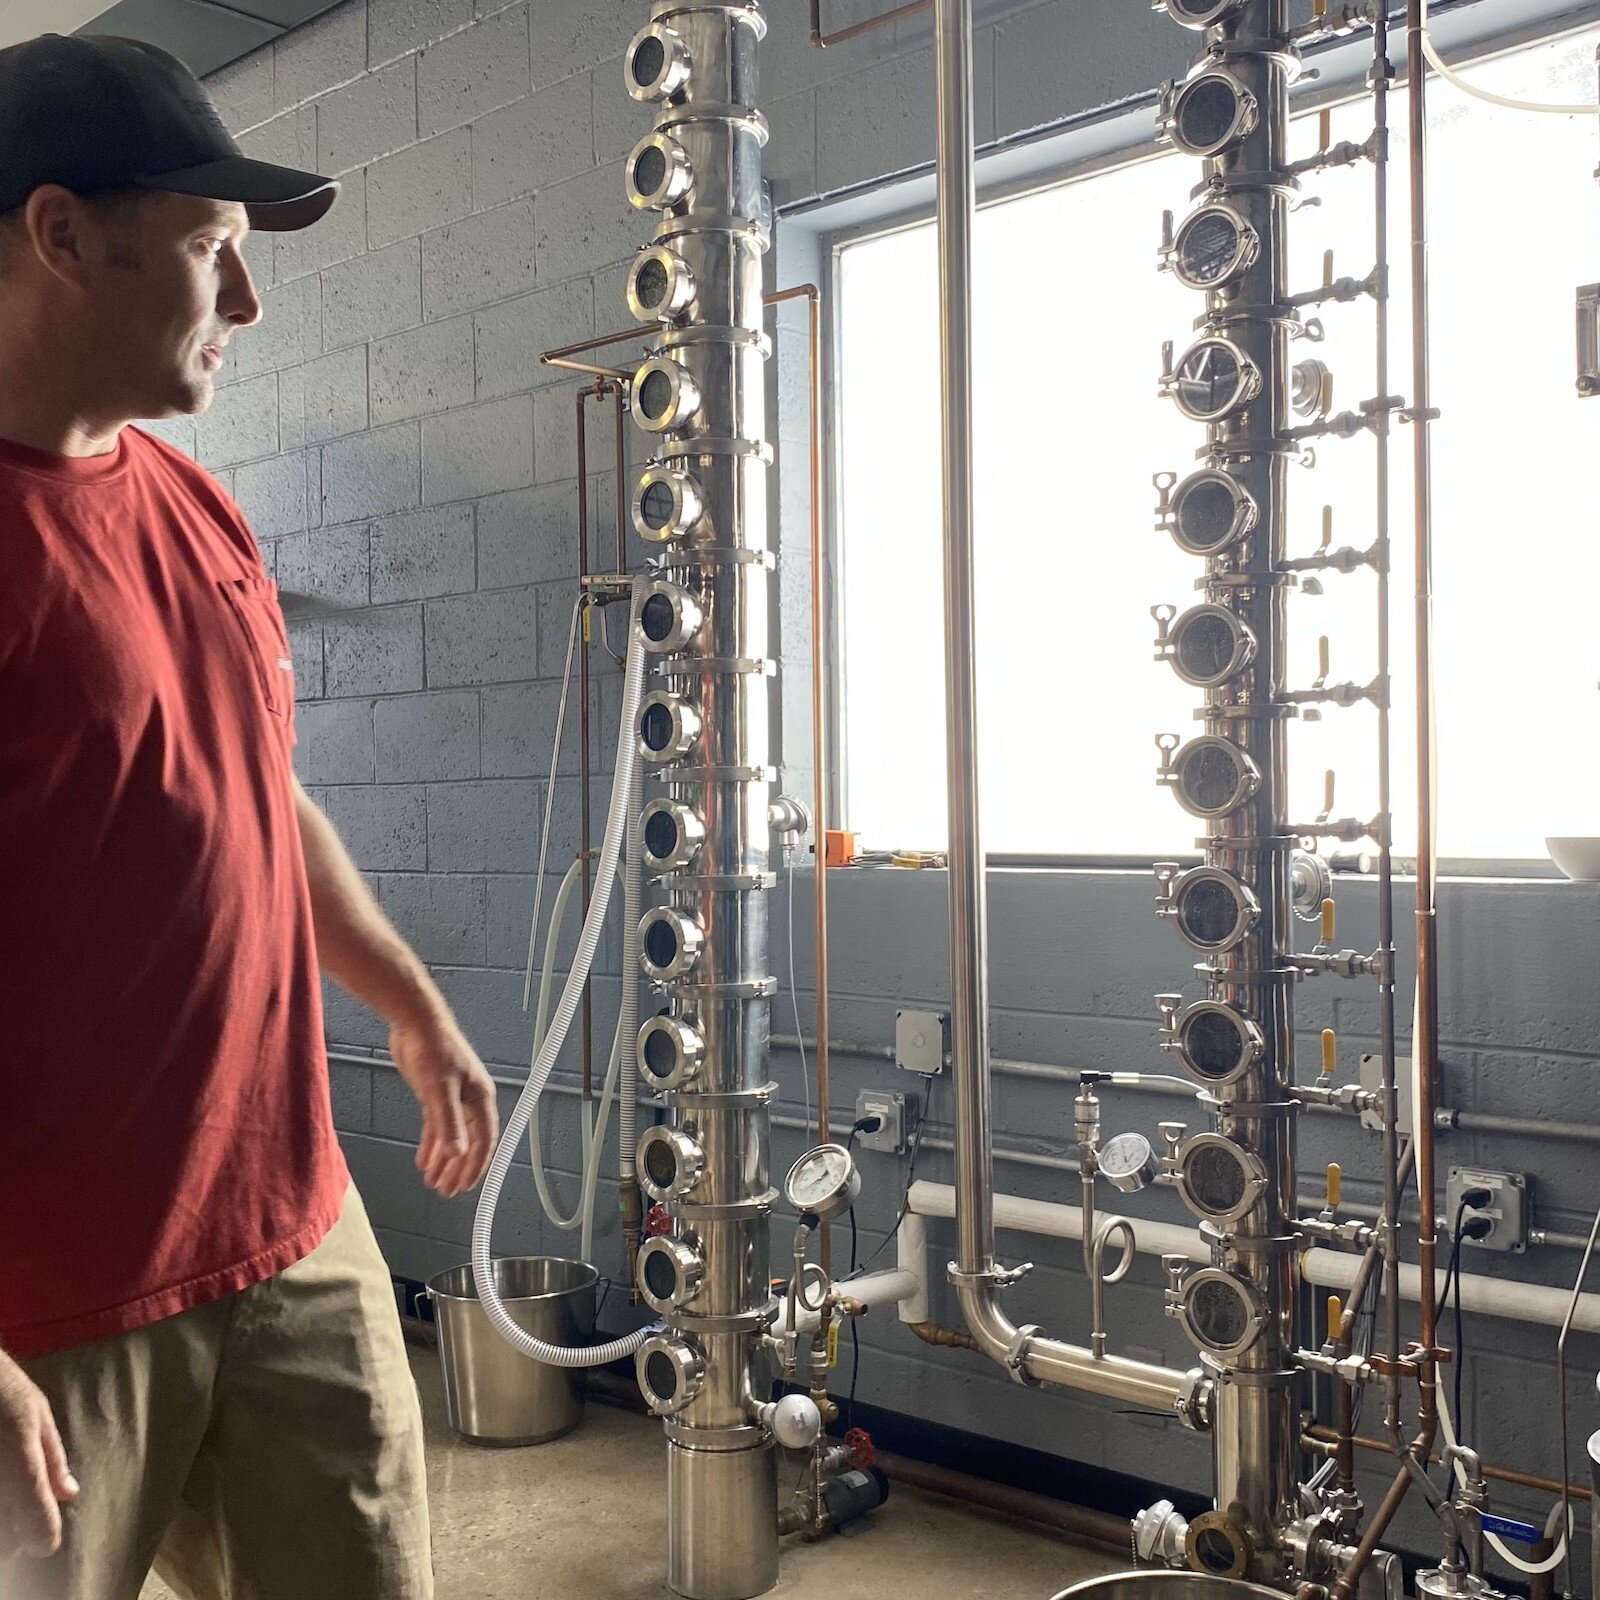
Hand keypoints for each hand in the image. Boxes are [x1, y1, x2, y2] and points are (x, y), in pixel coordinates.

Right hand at [0, 1351, 75, 1559]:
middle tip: (22, 1519)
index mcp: (22, 1463)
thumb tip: (69, 1493)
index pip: (38, 1525)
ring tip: (9, 1503)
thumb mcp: (37, 1412)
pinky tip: (2, 1495)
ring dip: (3, 1531)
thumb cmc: (3, 1388)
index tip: (47, 1538)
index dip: (45, 1538)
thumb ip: (53, 1457)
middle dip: (16, 1542)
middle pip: (6, 1546)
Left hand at [389, 1011, 498, 1197]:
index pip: (484, 1140)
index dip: (476, 1165)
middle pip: (468, 1142)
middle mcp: (470, 1100)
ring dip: (443, 1159)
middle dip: (458, 1167)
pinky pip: (437, 1125)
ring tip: (433, 1181)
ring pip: (451, 1136)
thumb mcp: (439, 1090)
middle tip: (447, 1190)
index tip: (466, 1185)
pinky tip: (423, 1159)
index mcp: (480, 1098)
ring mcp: (453, 1097)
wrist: (415, 1023)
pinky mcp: (436, 1093)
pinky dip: (431, 1143)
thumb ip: (448, 1123)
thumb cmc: (433, 1048)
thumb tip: (457, 1152)